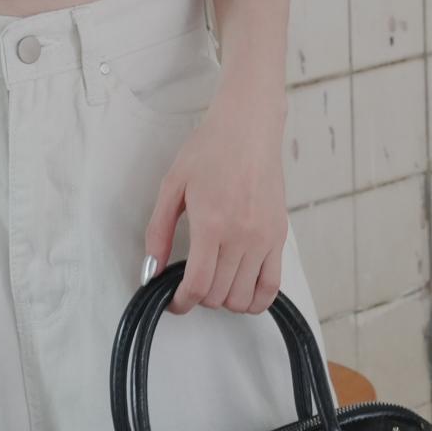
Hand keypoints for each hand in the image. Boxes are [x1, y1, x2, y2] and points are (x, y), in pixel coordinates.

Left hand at [143, 85, 286, 314]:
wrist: (248, 127)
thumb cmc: (209, 150)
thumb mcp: (172, 186)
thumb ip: (159, 231)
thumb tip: (151, 269)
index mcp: (211, 224)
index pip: (198, 286)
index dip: (181, 303)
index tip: (174, 301)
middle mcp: (241, 236)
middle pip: (220, 296)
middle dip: (199, 298)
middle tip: (189, 283)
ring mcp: (264, 239)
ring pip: (244, 297)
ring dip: (224, 300)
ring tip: (213, 282)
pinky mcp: (279, 237)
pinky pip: (272, 286)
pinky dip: (255, 299)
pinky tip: (240, 291)